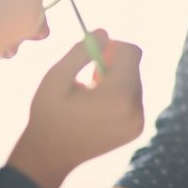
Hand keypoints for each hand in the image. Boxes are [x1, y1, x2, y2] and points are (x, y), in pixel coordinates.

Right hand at [8, 32, 142, 187]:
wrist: (50, 156)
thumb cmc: (48, 115)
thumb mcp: (56, 77)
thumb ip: (81, 51)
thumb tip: (104, 32)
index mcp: (118, 96)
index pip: (132, 52)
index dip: (113, 46)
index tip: (94, 53)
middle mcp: (135, 110)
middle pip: (134, 67)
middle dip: (113, 65)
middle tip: (88, 78)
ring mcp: (138, 122)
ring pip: (134, 82)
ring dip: (115, 81)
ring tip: (90, 94)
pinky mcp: (137, 129)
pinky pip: (134, 99)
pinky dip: (119, 96)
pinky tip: (97, 108)